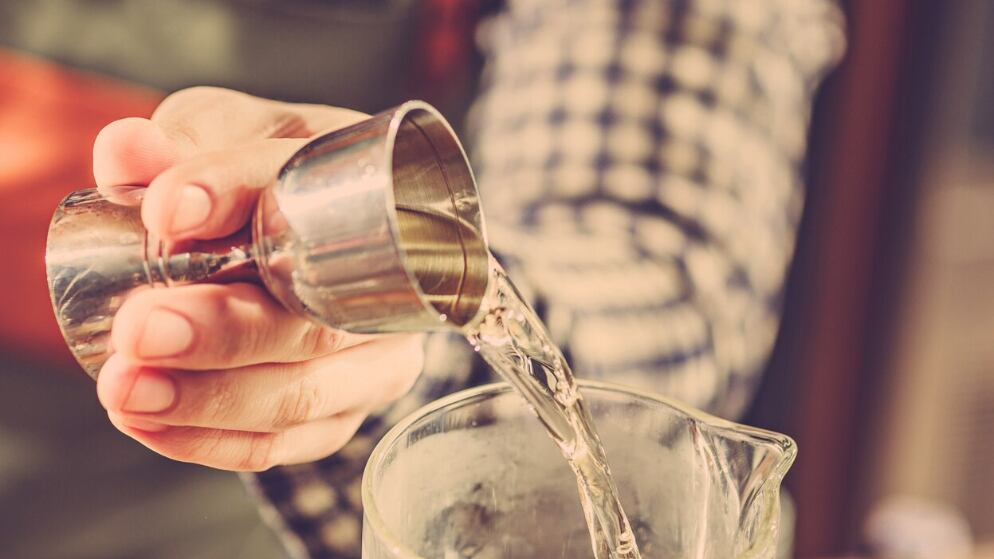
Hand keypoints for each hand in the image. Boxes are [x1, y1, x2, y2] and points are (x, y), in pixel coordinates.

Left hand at [92, 87, 424, 470]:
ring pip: (302, 393)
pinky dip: (213, 440)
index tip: (165, 211)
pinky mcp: (346, 409)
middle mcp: (386, 278)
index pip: (305, 186)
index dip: (233, 194)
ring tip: (127, 388)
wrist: (292, 243)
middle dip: (224, 331)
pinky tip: (149, 422)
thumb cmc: (253, 182)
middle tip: (140, 328)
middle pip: (317, 319)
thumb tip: (126, 151)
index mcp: (358, 182)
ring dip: (208, 399)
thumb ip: (174, 146)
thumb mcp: (216, 137)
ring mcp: (375, 354)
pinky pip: (286, 441)